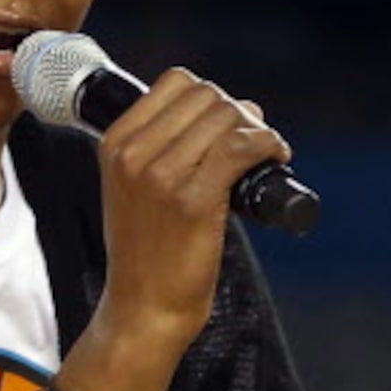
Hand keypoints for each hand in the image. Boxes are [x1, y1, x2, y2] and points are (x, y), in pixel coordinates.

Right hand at [92, 70, 290, 347]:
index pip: (176, 83)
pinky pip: (243, 147)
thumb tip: (236, 108)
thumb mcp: (135, 188)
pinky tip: (276, 157)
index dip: (213, 97)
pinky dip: (268, 145)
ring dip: (258, 129)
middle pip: (207, 96)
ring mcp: (162, 175)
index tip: (230, 123)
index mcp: (115, 143)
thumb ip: (165, 147)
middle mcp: (133, 153)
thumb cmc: (149, 252)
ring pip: (227, 117)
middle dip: (239, 113)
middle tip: (255, 142)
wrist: (143, 308)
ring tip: (268, 152)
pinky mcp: (194, 199)